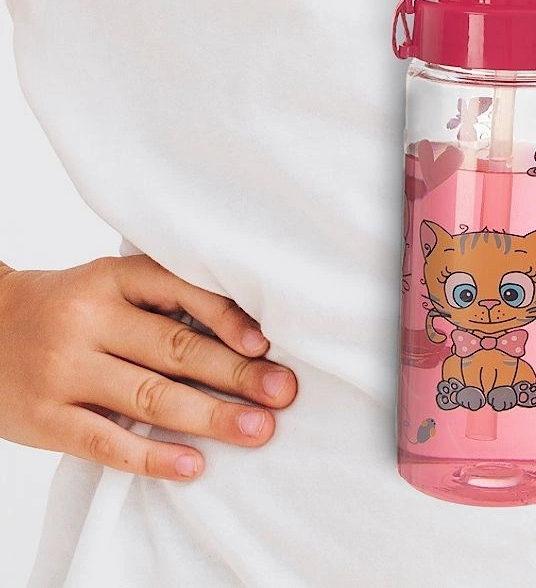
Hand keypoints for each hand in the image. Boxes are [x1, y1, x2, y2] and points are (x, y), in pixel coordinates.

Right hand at [0, 255, 296, 480]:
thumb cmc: (67, 309)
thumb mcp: (109, 286)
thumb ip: (163, 302)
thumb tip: (248, 337)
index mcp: (113, 280)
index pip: (181, 290)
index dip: (228, 317)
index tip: (266, 344)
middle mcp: (89, 320)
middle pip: (176, 349)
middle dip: (237, 374)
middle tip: (282, 392)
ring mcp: (64, 371)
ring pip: (150, 397)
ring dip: (211, 417)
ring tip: (257, 429)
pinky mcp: (45, 419)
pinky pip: (106, 443)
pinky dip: (154, 456)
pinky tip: (193, 465)